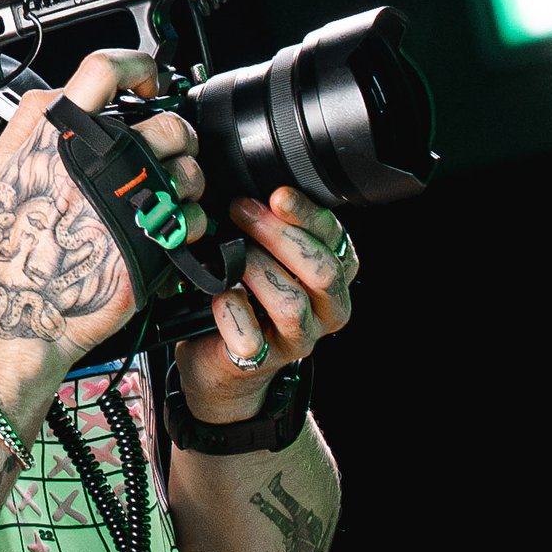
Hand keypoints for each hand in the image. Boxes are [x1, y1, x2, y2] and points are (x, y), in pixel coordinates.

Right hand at [0, 51, 208, 367]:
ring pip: (189, 169)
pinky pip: (193, 215)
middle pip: (167, 123)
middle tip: (167, 151)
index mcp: (60, 137)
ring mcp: (130, 200)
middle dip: (176, 137)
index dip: (136, 66)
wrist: (23, 308)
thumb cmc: (13, 245)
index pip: (104, 70)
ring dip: (186, 180)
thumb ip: (29, 121)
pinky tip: (165, 228)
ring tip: (165, 197)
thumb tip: (59, 92)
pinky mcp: (151, 238)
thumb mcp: (1, 167)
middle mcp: (99, 162)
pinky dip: (188, 221)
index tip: (147, 81)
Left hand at [173, 186, 357, 419]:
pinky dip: (230, 310)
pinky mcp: (266, 360)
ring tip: (229, 254)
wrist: (218, 357)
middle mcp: (328, 308)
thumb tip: (252, 192)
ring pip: (290, 303)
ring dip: (255, 271)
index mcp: (335, 273)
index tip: (277, 195)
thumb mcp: (264, 254)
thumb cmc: (243, 294)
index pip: (335, 238)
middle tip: (240, 212)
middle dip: (278, 236)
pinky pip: (251, 334)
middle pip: (320, 270)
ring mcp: (300, 337)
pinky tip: (217, 295)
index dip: (308, 214)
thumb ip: (270, 228)